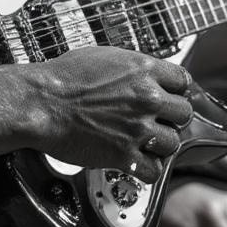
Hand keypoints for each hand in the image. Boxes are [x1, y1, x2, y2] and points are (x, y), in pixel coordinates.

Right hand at [38, 46, 192, 182]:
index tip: (171, 96)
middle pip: (183, 113)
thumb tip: (145, 73)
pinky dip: (147, 168)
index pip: (183, 80)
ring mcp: (137, 128)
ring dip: (161, 144)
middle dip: (172, 117)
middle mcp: (147, 98)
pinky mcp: (124, 155)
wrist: (43, 102)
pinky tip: (137, 161)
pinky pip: (153, 170)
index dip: (177, 90)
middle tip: (158, 120)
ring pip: (173, 143)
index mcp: (144, 69)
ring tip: (147, 142)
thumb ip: (134, 67)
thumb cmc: (66, 77)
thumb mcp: (106, 56)